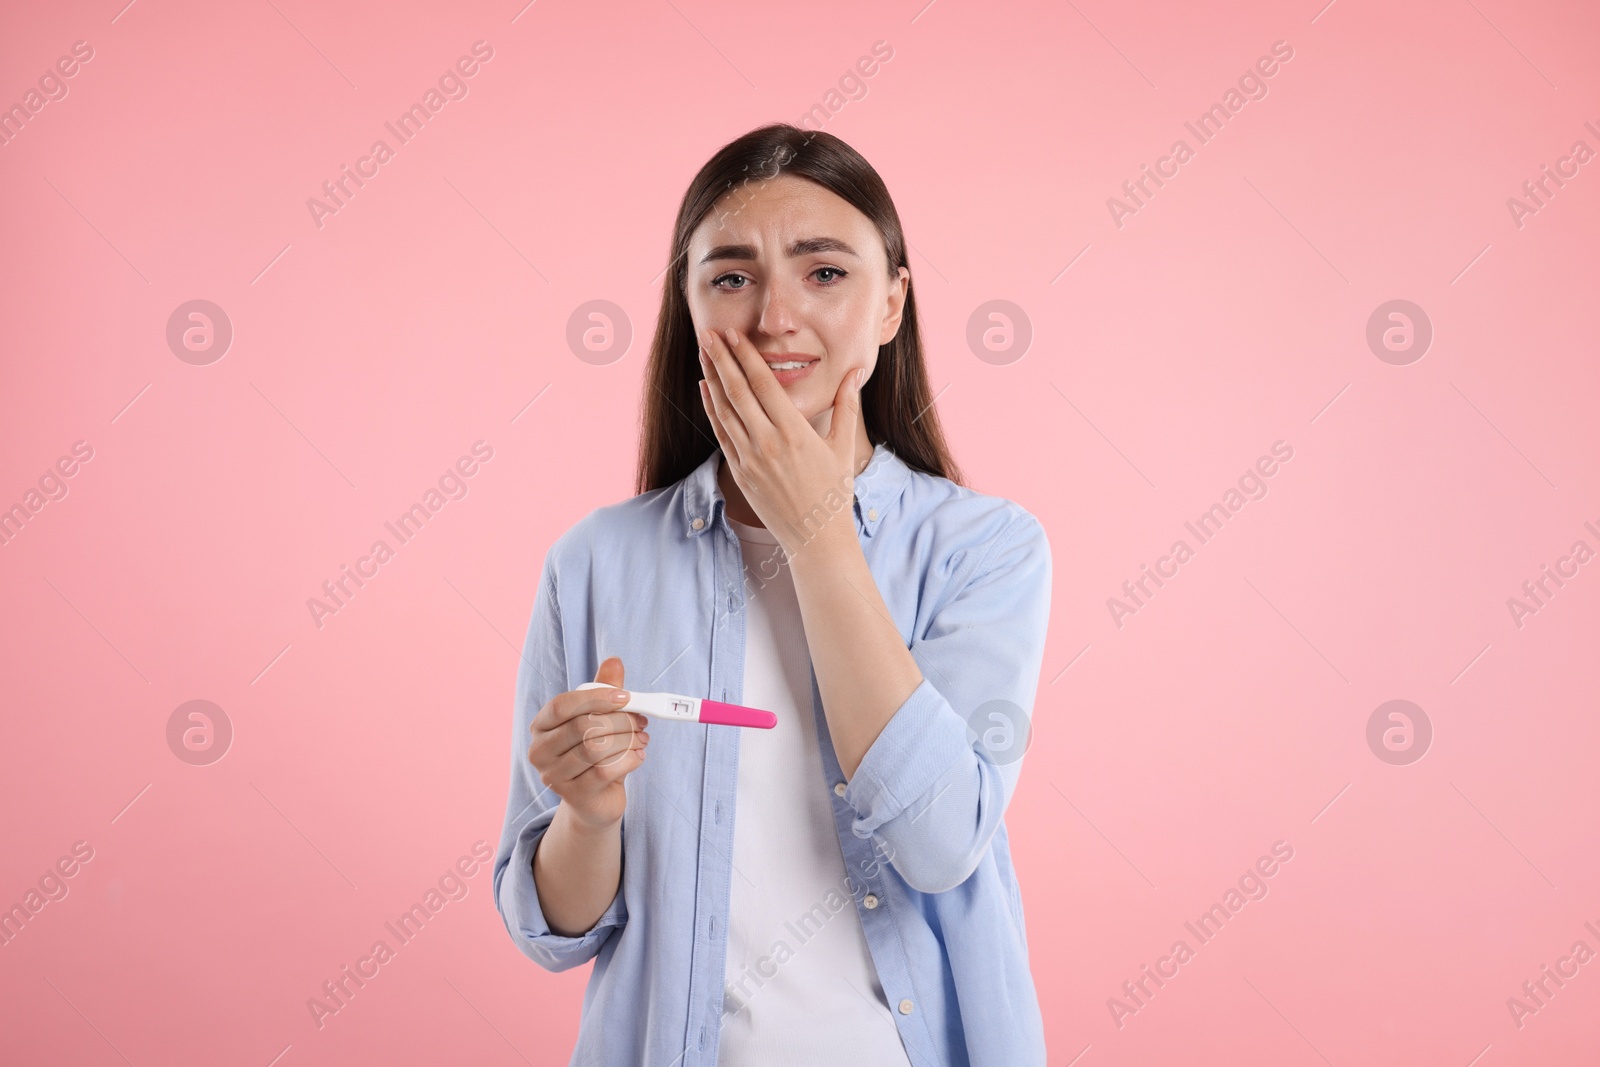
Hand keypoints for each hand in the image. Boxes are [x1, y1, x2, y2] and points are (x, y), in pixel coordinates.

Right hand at [527, 656, 647, 831]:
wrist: (595, 800)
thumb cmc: (594, 753)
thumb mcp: (598, 718)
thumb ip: (603, 690)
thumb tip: (614, 662)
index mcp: (541, 726)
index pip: (562, 705)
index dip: (595, 698)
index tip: (626, 697)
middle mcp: (540, 751)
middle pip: (582, 727)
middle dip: (620, 721)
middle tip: (642, 720)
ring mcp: (553, 777)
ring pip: (595, 750)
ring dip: (627, 740)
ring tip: (642, 738)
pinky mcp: (574, 797)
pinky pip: (604, 772)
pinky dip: (629, 760)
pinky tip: (639, 755)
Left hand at [697, 325, 865, 554]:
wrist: (816, 538)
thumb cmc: (834, 491)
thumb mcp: (843, 446)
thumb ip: (846, 404)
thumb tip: (857, 370)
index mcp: (794, 432)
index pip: (764, 384)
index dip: (746, 356)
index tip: (734, 334)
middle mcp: (768, 443)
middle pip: (738, 391)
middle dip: (721, 359)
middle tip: (709, 333)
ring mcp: (750, 459)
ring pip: (724, 410)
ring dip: (712, 379)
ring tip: (703, 353)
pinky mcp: (740, 473)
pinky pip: (721, 434)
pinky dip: (711, 409)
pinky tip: (705, 390)